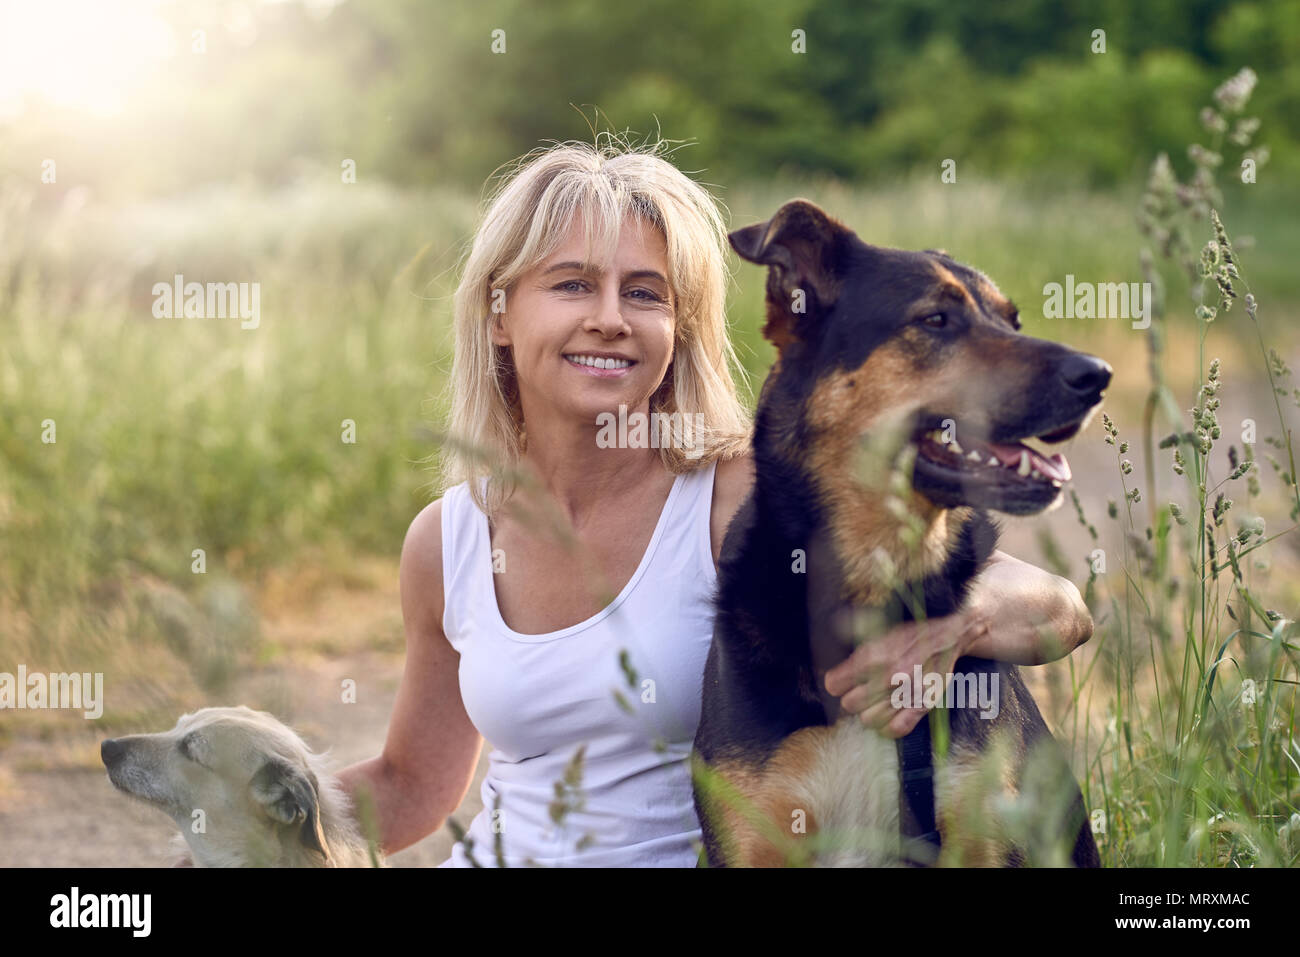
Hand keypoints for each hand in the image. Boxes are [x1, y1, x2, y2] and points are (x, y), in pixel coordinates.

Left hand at [823, 605, 990, 737]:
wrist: (950, 638)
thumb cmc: (913, 636)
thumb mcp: (883, 631)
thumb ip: (857, 633)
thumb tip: (836, 627)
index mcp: (873, 655)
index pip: (835, 683)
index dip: (836, 683)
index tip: (840, 682)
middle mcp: (888, 676)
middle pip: (850, 704)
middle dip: (852, 698)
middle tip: (861, 692)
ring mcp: (906, 693)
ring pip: (868, 720)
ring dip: (869, 713)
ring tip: (875, 704)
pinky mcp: (923, 705)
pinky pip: (895, 729)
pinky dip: (888, 726)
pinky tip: (889, 716)